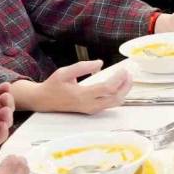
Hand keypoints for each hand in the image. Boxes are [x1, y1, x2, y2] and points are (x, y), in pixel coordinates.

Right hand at [12, 61, 131, 113]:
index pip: (107, 89)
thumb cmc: (53, 85)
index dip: (119, 79)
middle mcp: (89, 105)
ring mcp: (91, 109)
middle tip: (129, 73)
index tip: (123, 69)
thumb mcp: (64, 72)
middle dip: (126, 86)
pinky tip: (118, 85)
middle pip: (115, 98)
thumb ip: (82, 66)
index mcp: (82, 95)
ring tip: (127, 78)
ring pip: (114, 103)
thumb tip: (100, 63)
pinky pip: (109, 104)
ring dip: (124, 91)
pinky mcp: (91, 109)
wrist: (43, 101)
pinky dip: (118, 95)